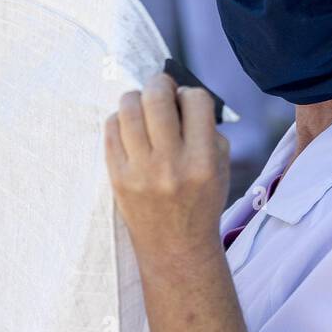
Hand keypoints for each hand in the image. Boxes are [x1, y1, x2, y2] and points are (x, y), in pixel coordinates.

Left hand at [104, 73, 230, 254]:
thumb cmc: (201, 203)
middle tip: (160, 87)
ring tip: (143, 105)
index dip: (191, 93)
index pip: (195, 100)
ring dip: (137, 97)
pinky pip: (110, 129)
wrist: (175, 248)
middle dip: (159, 82)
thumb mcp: (221, 168)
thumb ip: (208, 130)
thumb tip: (181, 94)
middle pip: (157, 97)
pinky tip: (130, 126)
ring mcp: (140, 172)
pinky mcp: (117, 177)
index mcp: (203, 161)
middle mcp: (170, 165)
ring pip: (128, 108)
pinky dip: (120, 119)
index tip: (187, 101)